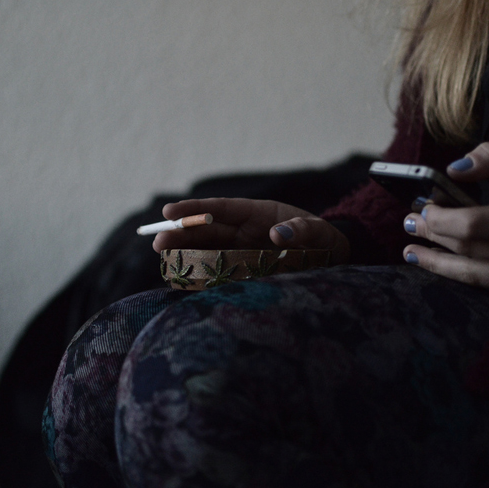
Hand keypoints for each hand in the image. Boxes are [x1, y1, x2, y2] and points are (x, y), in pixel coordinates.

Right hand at [153, 197, 349, 262]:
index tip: (170, 211)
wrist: (332, 260)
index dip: (195, 209)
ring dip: (184, 252)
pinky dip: (199, 274)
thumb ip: (302, 230)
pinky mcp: (242, 272)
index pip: (220, 209)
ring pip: (206, 249)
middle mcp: (243, 231)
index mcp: (256, 214)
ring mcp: (240, 252)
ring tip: (162, 255)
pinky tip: (180, 278)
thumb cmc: (324, 239)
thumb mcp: (320, 232)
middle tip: (157, 240)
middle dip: (181, 233)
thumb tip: (279, 234)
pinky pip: (216, 272)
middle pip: (206, 230)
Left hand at [402, 142, 488, 301]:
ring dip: (436, 263)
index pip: (474, 225)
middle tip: (409, 225)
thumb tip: (453, 169)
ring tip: (411, 252)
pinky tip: (439, 265)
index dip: (441, 219)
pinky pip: (486, 287)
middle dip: (433, 236)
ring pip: (472, 275)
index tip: (422, 208)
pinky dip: (459, 275)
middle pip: (469, 248)